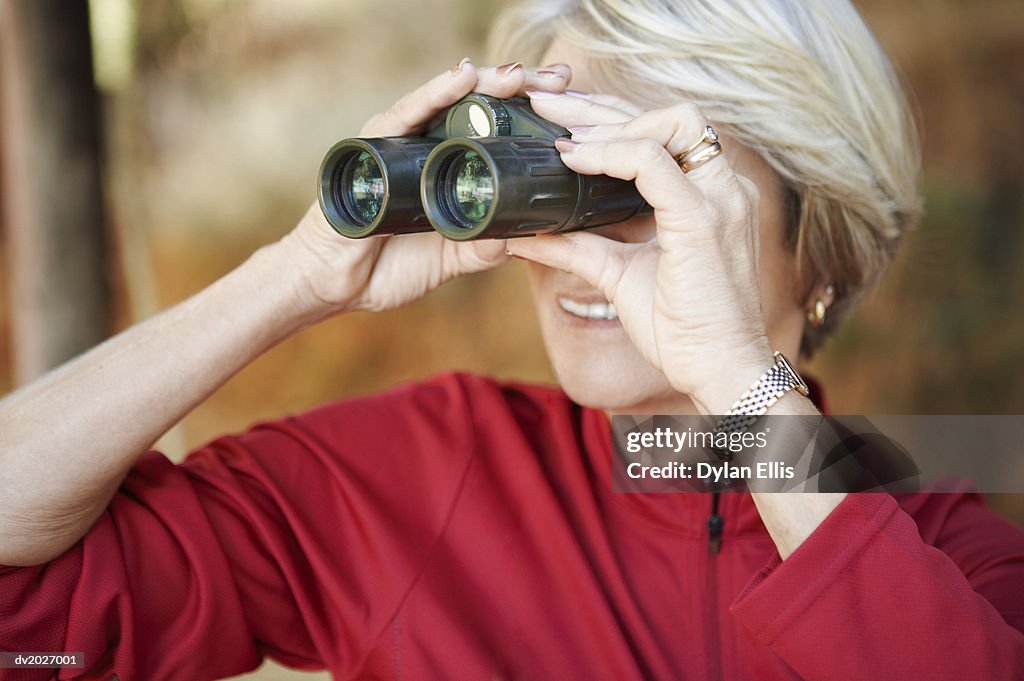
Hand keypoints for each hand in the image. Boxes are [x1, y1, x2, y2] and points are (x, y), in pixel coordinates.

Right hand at [281, 61, 572, 318]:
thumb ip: (487, 243)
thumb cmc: (390, 265)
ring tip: (521, 73)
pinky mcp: (374, 145)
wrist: (337, 283)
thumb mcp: (455, 256)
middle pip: (483, 106)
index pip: (500, 131)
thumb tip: (528, 237)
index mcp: (452, 166)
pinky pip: (407, 115)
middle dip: (524, 88)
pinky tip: (463, 77)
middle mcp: (429, 145)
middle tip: (562, 77)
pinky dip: (435, 94)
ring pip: (451, 101)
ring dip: (488, 83)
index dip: (536, 117)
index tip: (578, 105)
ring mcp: (402, 141)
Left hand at [505, 92, 773, 413]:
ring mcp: (719, 199)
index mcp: (708, 194)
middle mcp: (721, 187)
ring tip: (558, 134)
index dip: (611, 114)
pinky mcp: (703, 221)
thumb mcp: (619, 275)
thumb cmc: (681, 329)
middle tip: (545, 103)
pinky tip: (576, 159)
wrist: (721, 371)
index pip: (664, 130)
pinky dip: (613, 154)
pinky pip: (654, 163)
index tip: (561, 119)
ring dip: (608, 122)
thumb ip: (578, 248)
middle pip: (665, 114)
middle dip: (600, 103)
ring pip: (669, 122)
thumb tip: (525, 235)